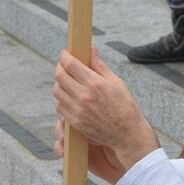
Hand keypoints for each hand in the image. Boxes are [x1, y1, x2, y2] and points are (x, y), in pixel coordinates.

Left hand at [52, 48, 156, 172]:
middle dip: (60, 67)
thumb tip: (91, 51)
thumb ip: (100, 66)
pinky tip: (67, 95)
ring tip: (66, 80)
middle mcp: (84, 96)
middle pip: (59, 76)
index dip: (64, 56)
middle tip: (64, 65)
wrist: (127, 134)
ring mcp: (77, 110)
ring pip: (56, 91)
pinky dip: (60, 98)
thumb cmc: (125, 106)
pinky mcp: (75, 122)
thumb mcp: (116, 82)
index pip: (71, 64)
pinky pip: (59, 106)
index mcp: (95, 83)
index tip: (65, 53)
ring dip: (58, 83)